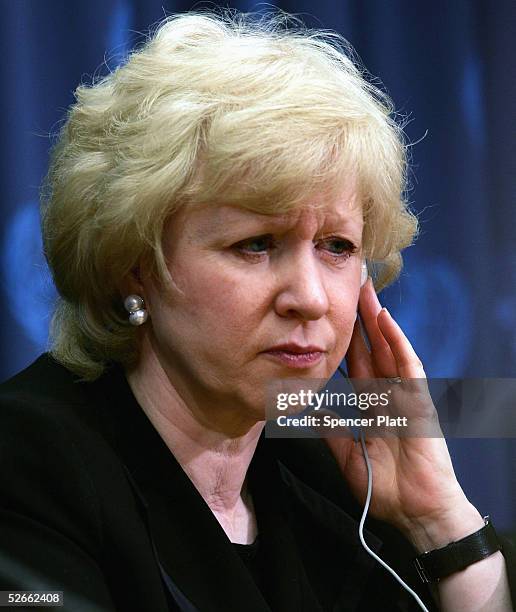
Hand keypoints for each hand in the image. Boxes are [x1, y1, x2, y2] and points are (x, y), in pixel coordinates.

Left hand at [323, 279, 482, 550]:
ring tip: (365, 290)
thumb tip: (307, 410)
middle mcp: (388, 395)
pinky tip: (385, 320)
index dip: (344, 341)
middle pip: (371, 349)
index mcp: (372, 406)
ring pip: (388, 349)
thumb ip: (330, 431)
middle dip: (359, 320)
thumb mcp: (347, 455)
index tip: (329, 318)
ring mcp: (405, 396)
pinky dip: (396, 342)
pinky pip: (407, 366)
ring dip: (377, 319)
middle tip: (348, 289)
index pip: (356, 365)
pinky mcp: (418, 401)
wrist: (417, 513)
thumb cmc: (387, 488)